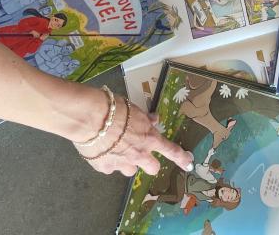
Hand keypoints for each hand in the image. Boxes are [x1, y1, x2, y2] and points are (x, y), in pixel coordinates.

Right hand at [74, 98, 192, 177]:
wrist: (90, 118)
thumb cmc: (114, 108)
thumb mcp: (134, 109)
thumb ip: (145, 119)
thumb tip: (154, 120)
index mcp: (149, 138)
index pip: (171, 150)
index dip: (181, 158)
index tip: (189, 163)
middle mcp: (138, 154)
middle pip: (152, 168)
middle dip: (149, 163)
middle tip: (139, 153)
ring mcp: (122, 164)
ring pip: (130, 170)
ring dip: (126, 162)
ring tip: (115, 149)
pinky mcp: (104, 168)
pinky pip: (110, 168)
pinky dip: (107, 161)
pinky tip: (100, 149)